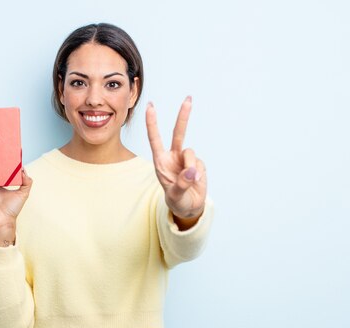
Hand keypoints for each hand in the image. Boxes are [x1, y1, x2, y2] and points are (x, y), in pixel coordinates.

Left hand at [146, 96, 206, 228]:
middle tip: (188, 99)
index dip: (152, 123)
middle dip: (183, 116)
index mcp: (161, 161)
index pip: (155, 139)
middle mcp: (173, 156)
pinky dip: (198, 173)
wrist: (190, 206)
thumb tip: (191, 171)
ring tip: (190, 181)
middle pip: (178, 133)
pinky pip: (199, 163)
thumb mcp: (175, 196)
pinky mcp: (197, 163)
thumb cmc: (177, 200)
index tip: (150, 107)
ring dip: (190, 166)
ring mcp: (186, 159)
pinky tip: (196, 181)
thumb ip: (181, 184)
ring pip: (190, 152)